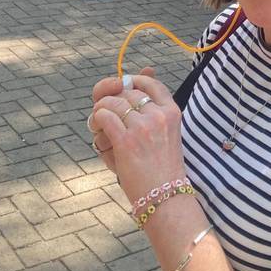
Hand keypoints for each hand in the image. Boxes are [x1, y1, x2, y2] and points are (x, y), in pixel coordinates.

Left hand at [89, 70, 186, 202]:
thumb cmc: (164, 168)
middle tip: (106, 109)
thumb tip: (146, 74)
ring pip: (114, 102)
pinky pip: (106, 117)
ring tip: (99, 119)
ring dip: (102, 108)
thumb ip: (154, 110)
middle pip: (129, 92)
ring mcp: (143, 127)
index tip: (124, 86)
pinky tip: (99, 127)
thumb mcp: (167, 134)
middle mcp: (159, 115)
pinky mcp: (126, 141)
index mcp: (172, 112)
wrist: (166, 197)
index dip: (135, 81)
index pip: (151, 84)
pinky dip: (98, 119)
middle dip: (114, 98)